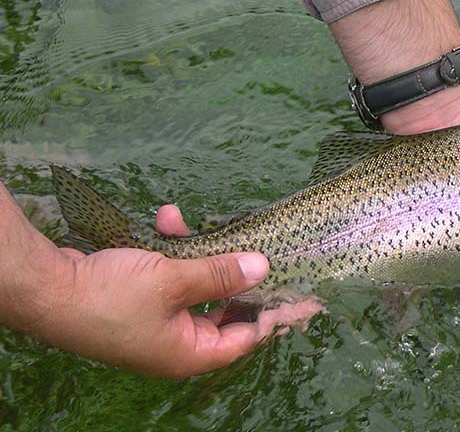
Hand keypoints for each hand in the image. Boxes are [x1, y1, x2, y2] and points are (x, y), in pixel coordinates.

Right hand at [37, 244, 320, 378]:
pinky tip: (165, 218)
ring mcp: (155, 322)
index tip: (304, 296)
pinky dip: (170, 249)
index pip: (247, 338)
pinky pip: (168, 275)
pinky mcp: (137, 300)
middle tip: (263, 249)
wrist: (44, 288)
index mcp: (189, 352)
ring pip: (195, 284)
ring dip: (196, 251)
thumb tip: (262, 268)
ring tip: (188, 223)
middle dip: (234, 272)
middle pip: (224, 309)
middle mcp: (175, 342)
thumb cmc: (108, 296)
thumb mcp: (173, 280)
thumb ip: (221, 274)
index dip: (275, 314)